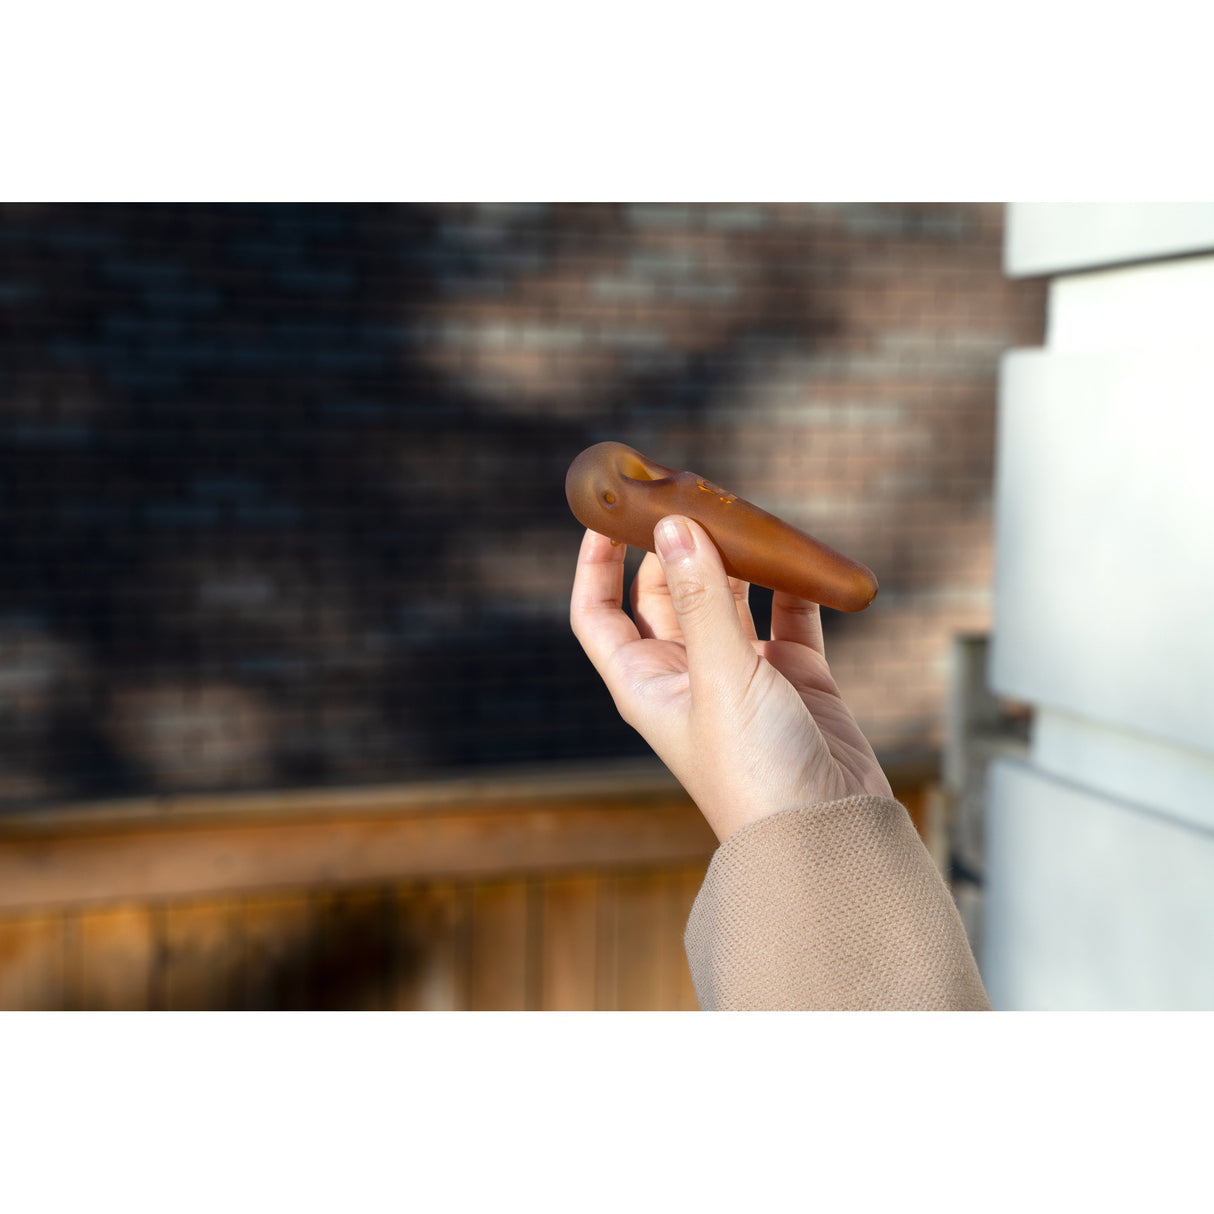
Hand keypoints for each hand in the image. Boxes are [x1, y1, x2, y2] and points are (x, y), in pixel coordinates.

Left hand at [570, 515, 892, 841]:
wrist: (828, 834)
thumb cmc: (755, 773)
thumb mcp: (720, 677)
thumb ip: (700, 599)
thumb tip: (674, 525)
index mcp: (645, 682)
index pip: (598, 612)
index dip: (595, 561)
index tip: (608, 509)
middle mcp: (687, 674)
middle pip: (665, 591)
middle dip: (673, 543)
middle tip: (691, 490)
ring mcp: (742, 673)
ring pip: (728, 595)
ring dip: (734, 555)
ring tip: (745, 510)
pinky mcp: (796, 676)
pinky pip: (789, 613)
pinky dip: (794, 584)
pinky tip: (801, 556)